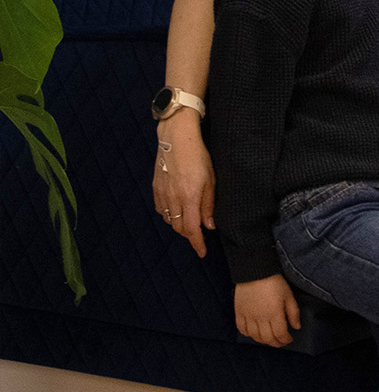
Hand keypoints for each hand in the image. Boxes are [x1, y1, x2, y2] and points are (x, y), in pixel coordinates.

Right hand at [152, 113, 215, 257]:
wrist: (176, 138)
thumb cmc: (198, 157)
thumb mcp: (211, 180)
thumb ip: (208, 205)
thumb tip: (209, 225)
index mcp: (189, 198)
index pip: (192, 229)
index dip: (197, 243)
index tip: (202, 252)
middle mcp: (173, 199)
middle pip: (179, 228)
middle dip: (189, 235)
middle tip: (200, 235)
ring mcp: (162, 194)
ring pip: (169, 220)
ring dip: (180, 225)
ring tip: (190, 222)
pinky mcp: (155, 188)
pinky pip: (161, 209)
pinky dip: (169, 215)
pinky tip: (177, 210)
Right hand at [234, 274, 300, 346]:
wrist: (255, 271)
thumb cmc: (273, 282)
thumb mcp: (289, 296)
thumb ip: (293, 313)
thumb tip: (296, 326)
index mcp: (274, 314)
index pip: (280, 334)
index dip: (285, 340)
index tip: (289, 339)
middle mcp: (260, 318)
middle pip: (267, 338)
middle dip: (276, 343)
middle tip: (280, 342)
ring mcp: (248, 316)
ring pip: (254, 336)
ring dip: (262, 341)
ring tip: (268, 339)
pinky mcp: (239, 313)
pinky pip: (242, 329)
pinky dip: (248, 334)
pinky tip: (253, 333)